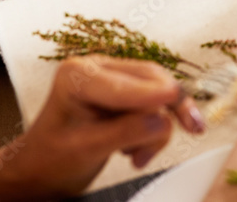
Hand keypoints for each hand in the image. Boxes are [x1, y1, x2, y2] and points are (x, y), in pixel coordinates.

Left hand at [0, 56, 204, 201]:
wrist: (42, 170)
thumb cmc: (53, 159)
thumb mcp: (88, 148)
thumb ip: (126, 131)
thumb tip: (163, 119)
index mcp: (77, 75)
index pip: (125, 86)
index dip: (153, 94)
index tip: (175, 97)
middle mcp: (97, 67)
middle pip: (152, 80)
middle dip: (167, 111)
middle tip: (194, 130)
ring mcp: (112, 77)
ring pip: (160, 91)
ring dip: (159, 126)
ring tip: (137, 157)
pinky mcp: (126, 90)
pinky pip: (157, 103)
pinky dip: (155, 129)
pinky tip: (136, 150)